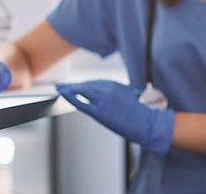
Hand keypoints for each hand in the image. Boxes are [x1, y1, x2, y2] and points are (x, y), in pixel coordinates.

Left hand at [56, 80, 174, 155]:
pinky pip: (80, 102)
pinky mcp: (99, 111)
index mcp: (115, 84)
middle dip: (73, 84)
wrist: (145, 122)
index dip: (83, 83)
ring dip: (68, 88)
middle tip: (63, 84)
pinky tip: (62, 93)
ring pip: (81, 90)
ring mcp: (102, 99)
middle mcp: (107, 88)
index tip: (75, 84)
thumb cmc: (139, 114)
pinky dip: (70, 96)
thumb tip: (108, 99)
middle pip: (86, 84)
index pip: (94, 82)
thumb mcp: (127, 98)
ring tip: (59, 87)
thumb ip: (116, 95)